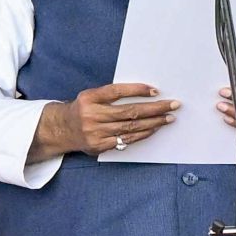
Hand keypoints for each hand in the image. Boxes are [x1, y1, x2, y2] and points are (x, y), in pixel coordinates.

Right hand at [30, 83, 179, 162]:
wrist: (61, 129)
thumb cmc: (84, 108)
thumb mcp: (92, 96)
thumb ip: (112, 94)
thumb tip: (146, 92)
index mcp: (89, 98)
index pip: (116, 92)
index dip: (137, 90)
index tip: (156, 90)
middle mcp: (91, 115)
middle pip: (129, 112)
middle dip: (155, 108)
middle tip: (174, 105)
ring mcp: (95, 133)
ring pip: (130, 127)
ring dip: (153, 122)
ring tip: (169, 117)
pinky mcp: (98, 146)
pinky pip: (125, 140)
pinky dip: (142, 134)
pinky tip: (154, 128)